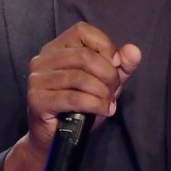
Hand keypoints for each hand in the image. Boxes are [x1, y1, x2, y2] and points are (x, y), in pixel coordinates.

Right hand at [5, 22, 140, 170]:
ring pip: (80, 77)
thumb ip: (121, 66)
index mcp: (56, 48)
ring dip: (102, 93)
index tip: (116, 66)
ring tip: (109, 104)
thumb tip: (134, 51)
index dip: (105, 46)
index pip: (83, 31)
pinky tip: (103, 111)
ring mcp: (37, 79)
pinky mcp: (37, 100)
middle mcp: (42, 59)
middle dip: (108, 75)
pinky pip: (73, 98)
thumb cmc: (79, 108)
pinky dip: (95, 104)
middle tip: (114, 92)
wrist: (54, 139)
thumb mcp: (105, 84)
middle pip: (84, 56)